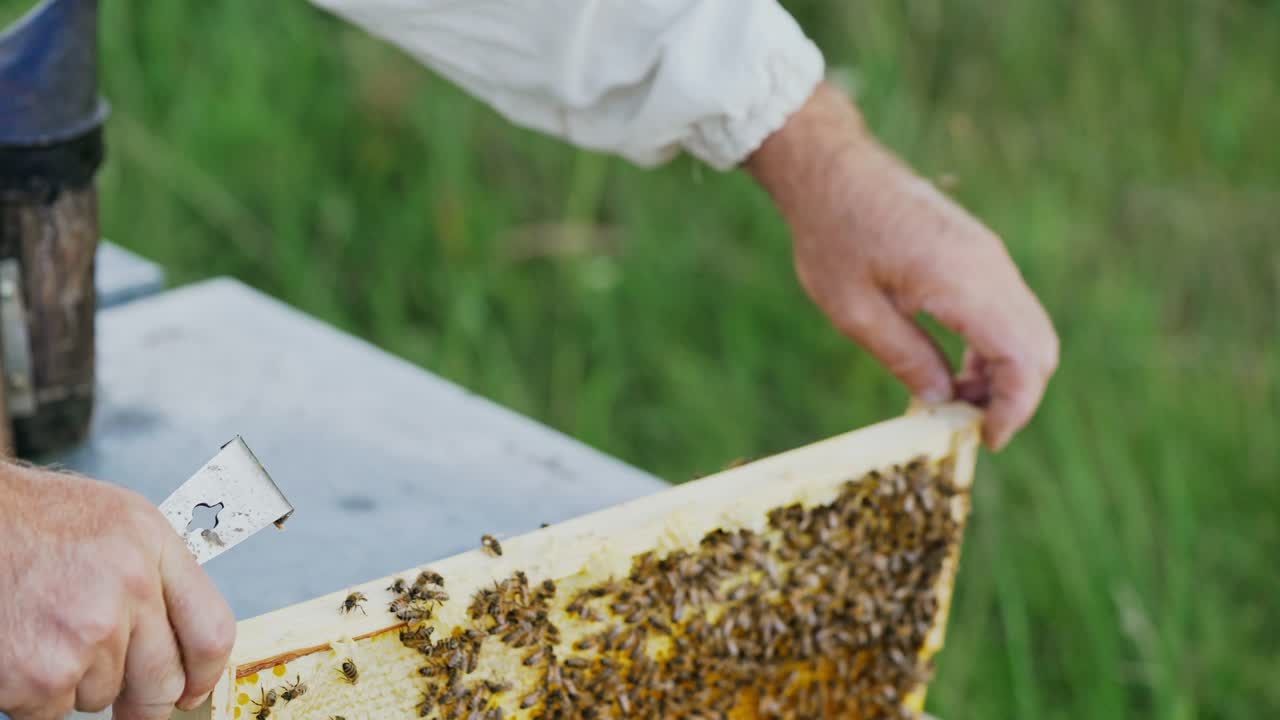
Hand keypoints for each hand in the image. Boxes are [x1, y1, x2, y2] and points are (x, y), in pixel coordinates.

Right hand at [0, 464, 235, 719]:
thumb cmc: (34, 521)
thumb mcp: (119, 523)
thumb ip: (158, 574)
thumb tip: (178, 638)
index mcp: (153, 547)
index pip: (211, 632)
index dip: (205, 675)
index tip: (194, 690)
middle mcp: (129, 588)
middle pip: (163, 682)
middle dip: (144, 698)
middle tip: (124, 694)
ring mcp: (87, 634)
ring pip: (100, 696)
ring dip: (77, 681)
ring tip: (47, 632)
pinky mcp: (41, 675)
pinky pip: (52, 711)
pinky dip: (35, 694)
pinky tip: (22, 648)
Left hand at [748, 83, 1057, 448]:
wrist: (833, 169)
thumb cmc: (833, 235)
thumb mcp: (853, 310)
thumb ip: (904, 357)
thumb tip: (944, 402)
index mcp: (963, 280)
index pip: (1023, 359)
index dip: (1014, 409)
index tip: (984, 439)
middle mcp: (990, 265)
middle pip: (1039, 347)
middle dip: (1014, 396)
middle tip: (966, 426)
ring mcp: (989, 255)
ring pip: (1028, 329)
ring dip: (1004, 372)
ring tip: (952, 399)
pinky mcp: (979, 252)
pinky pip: (1009, 309)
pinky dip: (995, 346)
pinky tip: (953, 366)